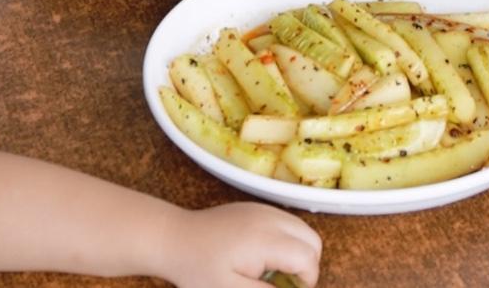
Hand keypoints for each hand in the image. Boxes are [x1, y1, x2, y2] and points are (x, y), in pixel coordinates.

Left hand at [166, 200, 320, 287]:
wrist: (176, 238)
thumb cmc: (199, 269)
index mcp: (266, 239)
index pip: (308, 256)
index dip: (307, 280)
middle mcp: (271, 218)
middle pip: (313, 240)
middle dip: (307, 266)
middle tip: (284, 286)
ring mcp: (265, 209)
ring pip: (302, 229)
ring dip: (298, 253)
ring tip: (273, 274)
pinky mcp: (258, 208)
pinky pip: (287, 223)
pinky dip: (287, 241)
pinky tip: (263, 258)